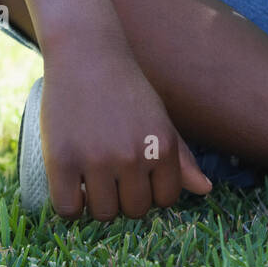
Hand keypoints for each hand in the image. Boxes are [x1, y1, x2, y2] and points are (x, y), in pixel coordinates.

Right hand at [40, 43, 212, 219]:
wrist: (85, 52)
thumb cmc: (125, 87)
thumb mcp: (159, 117)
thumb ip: (180, 156)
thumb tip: (206, 189)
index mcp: (163, 145)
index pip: (166, 199)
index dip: (151, 190)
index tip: (137, 174)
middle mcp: (133, 155)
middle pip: (135, 210)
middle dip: (124, 198)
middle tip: (111, 172)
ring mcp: (96, 159)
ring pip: (103, 214)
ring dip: (97, 203)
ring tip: (91, 177)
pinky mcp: (62, 160)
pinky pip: (68, 209)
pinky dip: (70, 205)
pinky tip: (71, 184)